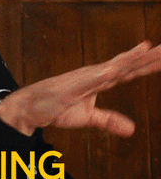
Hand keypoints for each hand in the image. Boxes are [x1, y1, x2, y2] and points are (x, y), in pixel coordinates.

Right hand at [0, 41, 160, 136]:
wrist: (30, 107)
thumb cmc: (55, 107)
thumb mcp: (88, 117)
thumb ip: (109, 120)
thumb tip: (132, 129)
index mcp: (99, 81)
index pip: (129, 72)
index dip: (147, 65)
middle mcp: (96, 74)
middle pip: (128, 64)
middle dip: (149, 58)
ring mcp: (87, 76)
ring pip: (118, 65)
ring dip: (137, 57)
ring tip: (153, 49)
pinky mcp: (78, 82)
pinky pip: (100, 74)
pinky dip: (115, 66)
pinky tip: (127, 61)